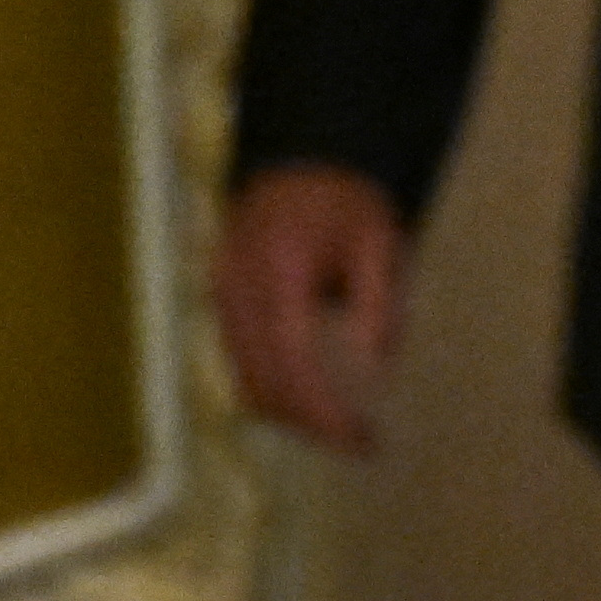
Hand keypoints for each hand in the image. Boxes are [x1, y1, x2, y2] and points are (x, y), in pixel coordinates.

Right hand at [212, 163, 412, 451]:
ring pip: (246, 381)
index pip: (292, 364)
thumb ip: (379, 304)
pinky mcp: (220, 302)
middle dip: (310, 424)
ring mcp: (221, 298)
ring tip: (340, 428)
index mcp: (278, 274)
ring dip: (290, 414)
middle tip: (360, 443)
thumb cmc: (346, 198)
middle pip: (262, 384)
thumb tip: (373, 370)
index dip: (323, 412)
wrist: (301, 156)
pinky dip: (273, 389)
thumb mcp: (380, 241)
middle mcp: (237, 292)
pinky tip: (310, 400)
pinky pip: (241, 363)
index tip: (361, 440)